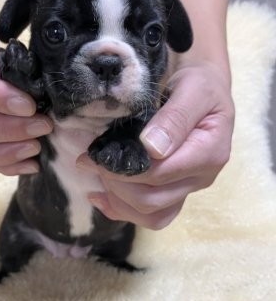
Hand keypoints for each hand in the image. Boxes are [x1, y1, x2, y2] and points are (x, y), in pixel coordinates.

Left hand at [76, 60, 234, 229]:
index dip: (124, 171)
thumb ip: (175, 118)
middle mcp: (201, 178)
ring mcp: (190, 187)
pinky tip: (101, 197)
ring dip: (118, 201)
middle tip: (91, 162)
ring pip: (152, 215)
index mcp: (208, 154)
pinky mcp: (178, 189)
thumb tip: (152, 149)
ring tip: (97, 177)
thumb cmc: (200, 86)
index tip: (95, 156)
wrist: (206, 92)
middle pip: (152, 200)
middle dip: (116, 184)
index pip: (160, 174)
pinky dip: (124, 210)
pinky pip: (154, 214)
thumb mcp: (192, 90)